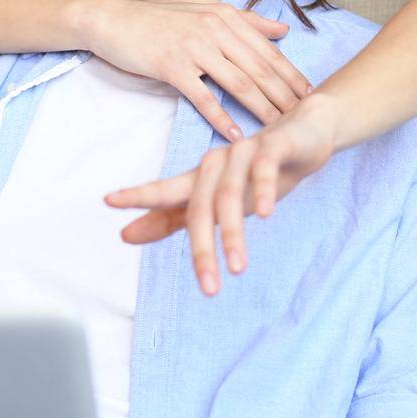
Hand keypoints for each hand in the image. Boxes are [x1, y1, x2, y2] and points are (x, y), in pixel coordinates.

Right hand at [82, 0, 312, 138]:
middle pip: (259, 68)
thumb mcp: (206, 13)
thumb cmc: (161, 22)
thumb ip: (248, 22)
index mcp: (226, 17)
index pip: (267, 50)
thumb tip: (284, 31)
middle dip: (285, 96)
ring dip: (261, 109)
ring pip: (238, 82)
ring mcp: (193, 46)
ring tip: (278, 130)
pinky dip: (221, 116)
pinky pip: (203, 95)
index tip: (311, 96)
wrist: (113, 21)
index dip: (292, 75)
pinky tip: (236, 133)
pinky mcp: (171, 65)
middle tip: (304, 119)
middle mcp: (214, 28)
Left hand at [104, 96, 340, 294]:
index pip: (166, 189)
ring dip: (233, 232)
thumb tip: (123, 236)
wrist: (308, 130)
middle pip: (200, 205)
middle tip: (209, 287)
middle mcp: (218, 162)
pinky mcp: (275, 145)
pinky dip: (264, 189)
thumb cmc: (258, 170)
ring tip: (237, 267)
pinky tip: (266, 213)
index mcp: (201, 177)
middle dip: (202, 248)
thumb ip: (172, 218)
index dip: (140, 195)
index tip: (109, 201)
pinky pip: (264, 168)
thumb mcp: (218, 200)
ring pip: (230, 193)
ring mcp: (245, 152)